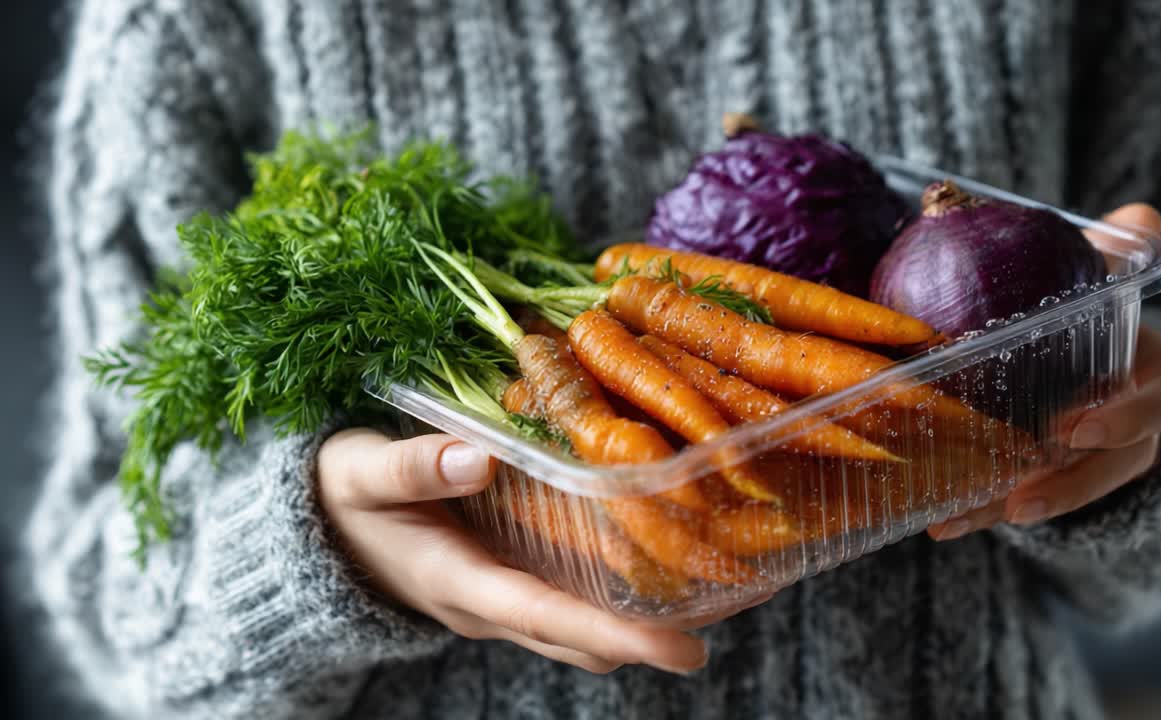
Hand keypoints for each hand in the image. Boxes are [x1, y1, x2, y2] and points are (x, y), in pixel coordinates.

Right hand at [317, 428, 710, 673]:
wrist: (320, 527)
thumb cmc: (342, 496)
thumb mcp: (361, 472)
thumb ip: (412, 467)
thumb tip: (479, 456)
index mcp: (457, 582)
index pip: (548, 617)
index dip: (617, 635)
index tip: (683, 647)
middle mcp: (489, 603)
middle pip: (582, 635)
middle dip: (652, 635)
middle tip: (734, 602)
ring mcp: (501, 598)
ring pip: (582, 625)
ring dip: (642, 618)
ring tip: (717, 581)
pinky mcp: (508, 580)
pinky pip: (571, 599)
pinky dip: (617, 591)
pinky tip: (658, 553)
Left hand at [928, 204, 1160, 540]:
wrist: (1071, 353)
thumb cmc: (1089, 312)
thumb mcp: (1100, 279)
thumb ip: (1115, 252)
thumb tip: (1144, 217)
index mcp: (1154, 376)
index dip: (1128, 420)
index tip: (1077, 427)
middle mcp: (1129, 427)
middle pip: (1112, 468)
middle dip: (1066, 486)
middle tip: (1019, 494)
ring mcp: (1089, 461)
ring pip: (1061, 494)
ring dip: (1012, 507)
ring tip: (961, 516)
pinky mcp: (1047, 479)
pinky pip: (1018, 502)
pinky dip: (979, 514)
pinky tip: (938, 523)